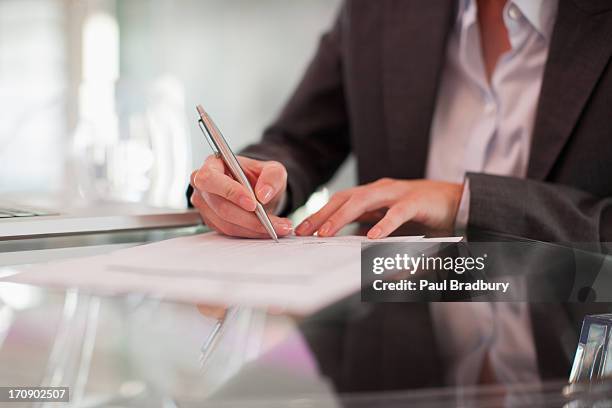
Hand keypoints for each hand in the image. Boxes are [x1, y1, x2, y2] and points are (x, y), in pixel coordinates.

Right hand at [191, 155, 291, 237]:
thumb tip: (263, 193)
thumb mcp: (273, 170)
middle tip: (272, 221)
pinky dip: (251, 233)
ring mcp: (206, 206)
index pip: (211, 179)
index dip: (230, 192)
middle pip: (220, 206)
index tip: (253, 204)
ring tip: (278, 227)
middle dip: (249, 217)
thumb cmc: (259, 176)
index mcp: (212, 165)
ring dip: (254, 228)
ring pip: (226, 224)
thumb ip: (272, 176)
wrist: (258, 190)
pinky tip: (267, 229)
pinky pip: (230, 232)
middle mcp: (204, 187)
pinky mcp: (212, 222)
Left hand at [295, 178, 463, 238]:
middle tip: (303, 232)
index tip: (301, 230)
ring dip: (341, 217)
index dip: (319, 214)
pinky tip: (373, 237)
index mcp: (374, 195)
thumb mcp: (394, 228)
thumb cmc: (425, 216)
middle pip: (344, 198)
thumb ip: (375, 237)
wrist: (462, 203)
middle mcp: (381, 190)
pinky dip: (384, 224)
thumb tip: (358, 258)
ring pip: (363, 201)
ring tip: (326, 233)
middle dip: (321, 215)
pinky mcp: (417, 201)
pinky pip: (398, 213)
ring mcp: (398, 193)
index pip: (339, 201)